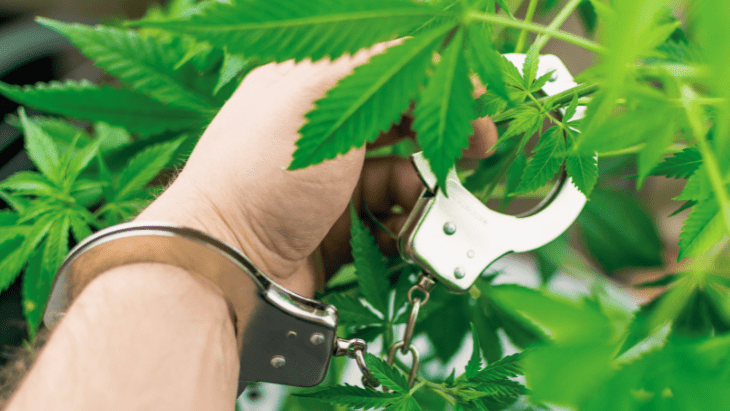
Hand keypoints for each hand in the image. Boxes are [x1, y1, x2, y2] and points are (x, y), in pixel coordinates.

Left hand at [138, 43, 497, 296]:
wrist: (227, 264)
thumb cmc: (262, 174)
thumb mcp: (319, 98)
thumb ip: (379, 63)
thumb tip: (435, 47)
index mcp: (310, 89)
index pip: (386, 71)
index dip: (433, 80)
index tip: (474, 96)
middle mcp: (320, 134)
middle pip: (398, 123)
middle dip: (440, 133)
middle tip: (479, 146)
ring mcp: (329, 185)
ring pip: (399, 175)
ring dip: (425, 187)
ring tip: (432, 204)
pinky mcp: (336, 228)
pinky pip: (387, 219)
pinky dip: (405, 224)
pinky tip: (407, 232)